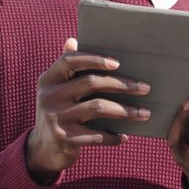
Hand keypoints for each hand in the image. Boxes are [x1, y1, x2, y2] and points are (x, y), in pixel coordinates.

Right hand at [27, 38, 150, 183]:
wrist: (43, 149)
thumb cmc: (60, 111)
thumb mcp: (57, 89)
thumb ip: (67, 67)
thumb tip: (73, 40)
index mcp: (48, 79)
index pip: (70, 60)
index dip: (94, 59)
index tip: (118, 63)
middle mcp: (49, 96)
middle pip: (91, 82)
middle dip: (122, 84)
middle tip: (145, 88)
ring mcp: (56, 118)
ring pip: (98, 108)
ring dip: (125, 110)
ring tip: (145, 113)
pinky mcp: (64, 138)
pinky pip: (96, 135)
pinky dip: (112, 136)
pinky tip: (124, 136)